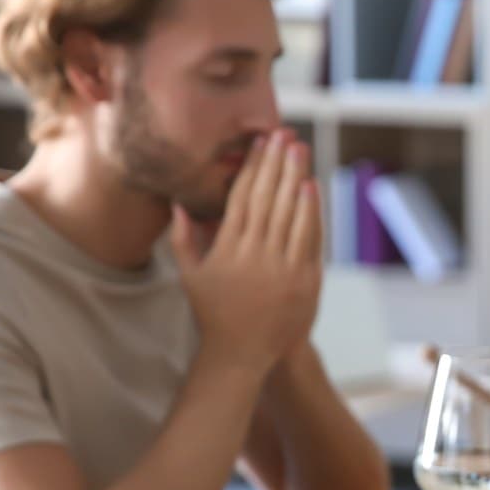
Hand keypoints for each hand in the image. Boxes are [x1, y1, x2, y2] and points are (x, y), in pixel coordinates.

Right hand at [171, 130, 322, 373]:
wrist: (241, 353)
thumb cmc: (213, 313)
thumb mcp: (191, 276)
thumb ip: (182, 238)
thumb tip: (178, 203)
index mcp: (227, 249)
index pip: (243, 197)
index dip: (253, 167)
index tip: (260, 144)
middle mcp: (255, 255)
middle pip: (269, 198)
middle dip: (277, 164)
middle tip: (284, 136)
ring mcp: (281, 268)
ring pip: (291, 213)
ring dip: (296, 178)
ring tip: (300, 152)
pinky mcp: (303, 281)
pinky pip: (308, 238)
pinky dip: (310, 212)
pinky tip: (310, 188)